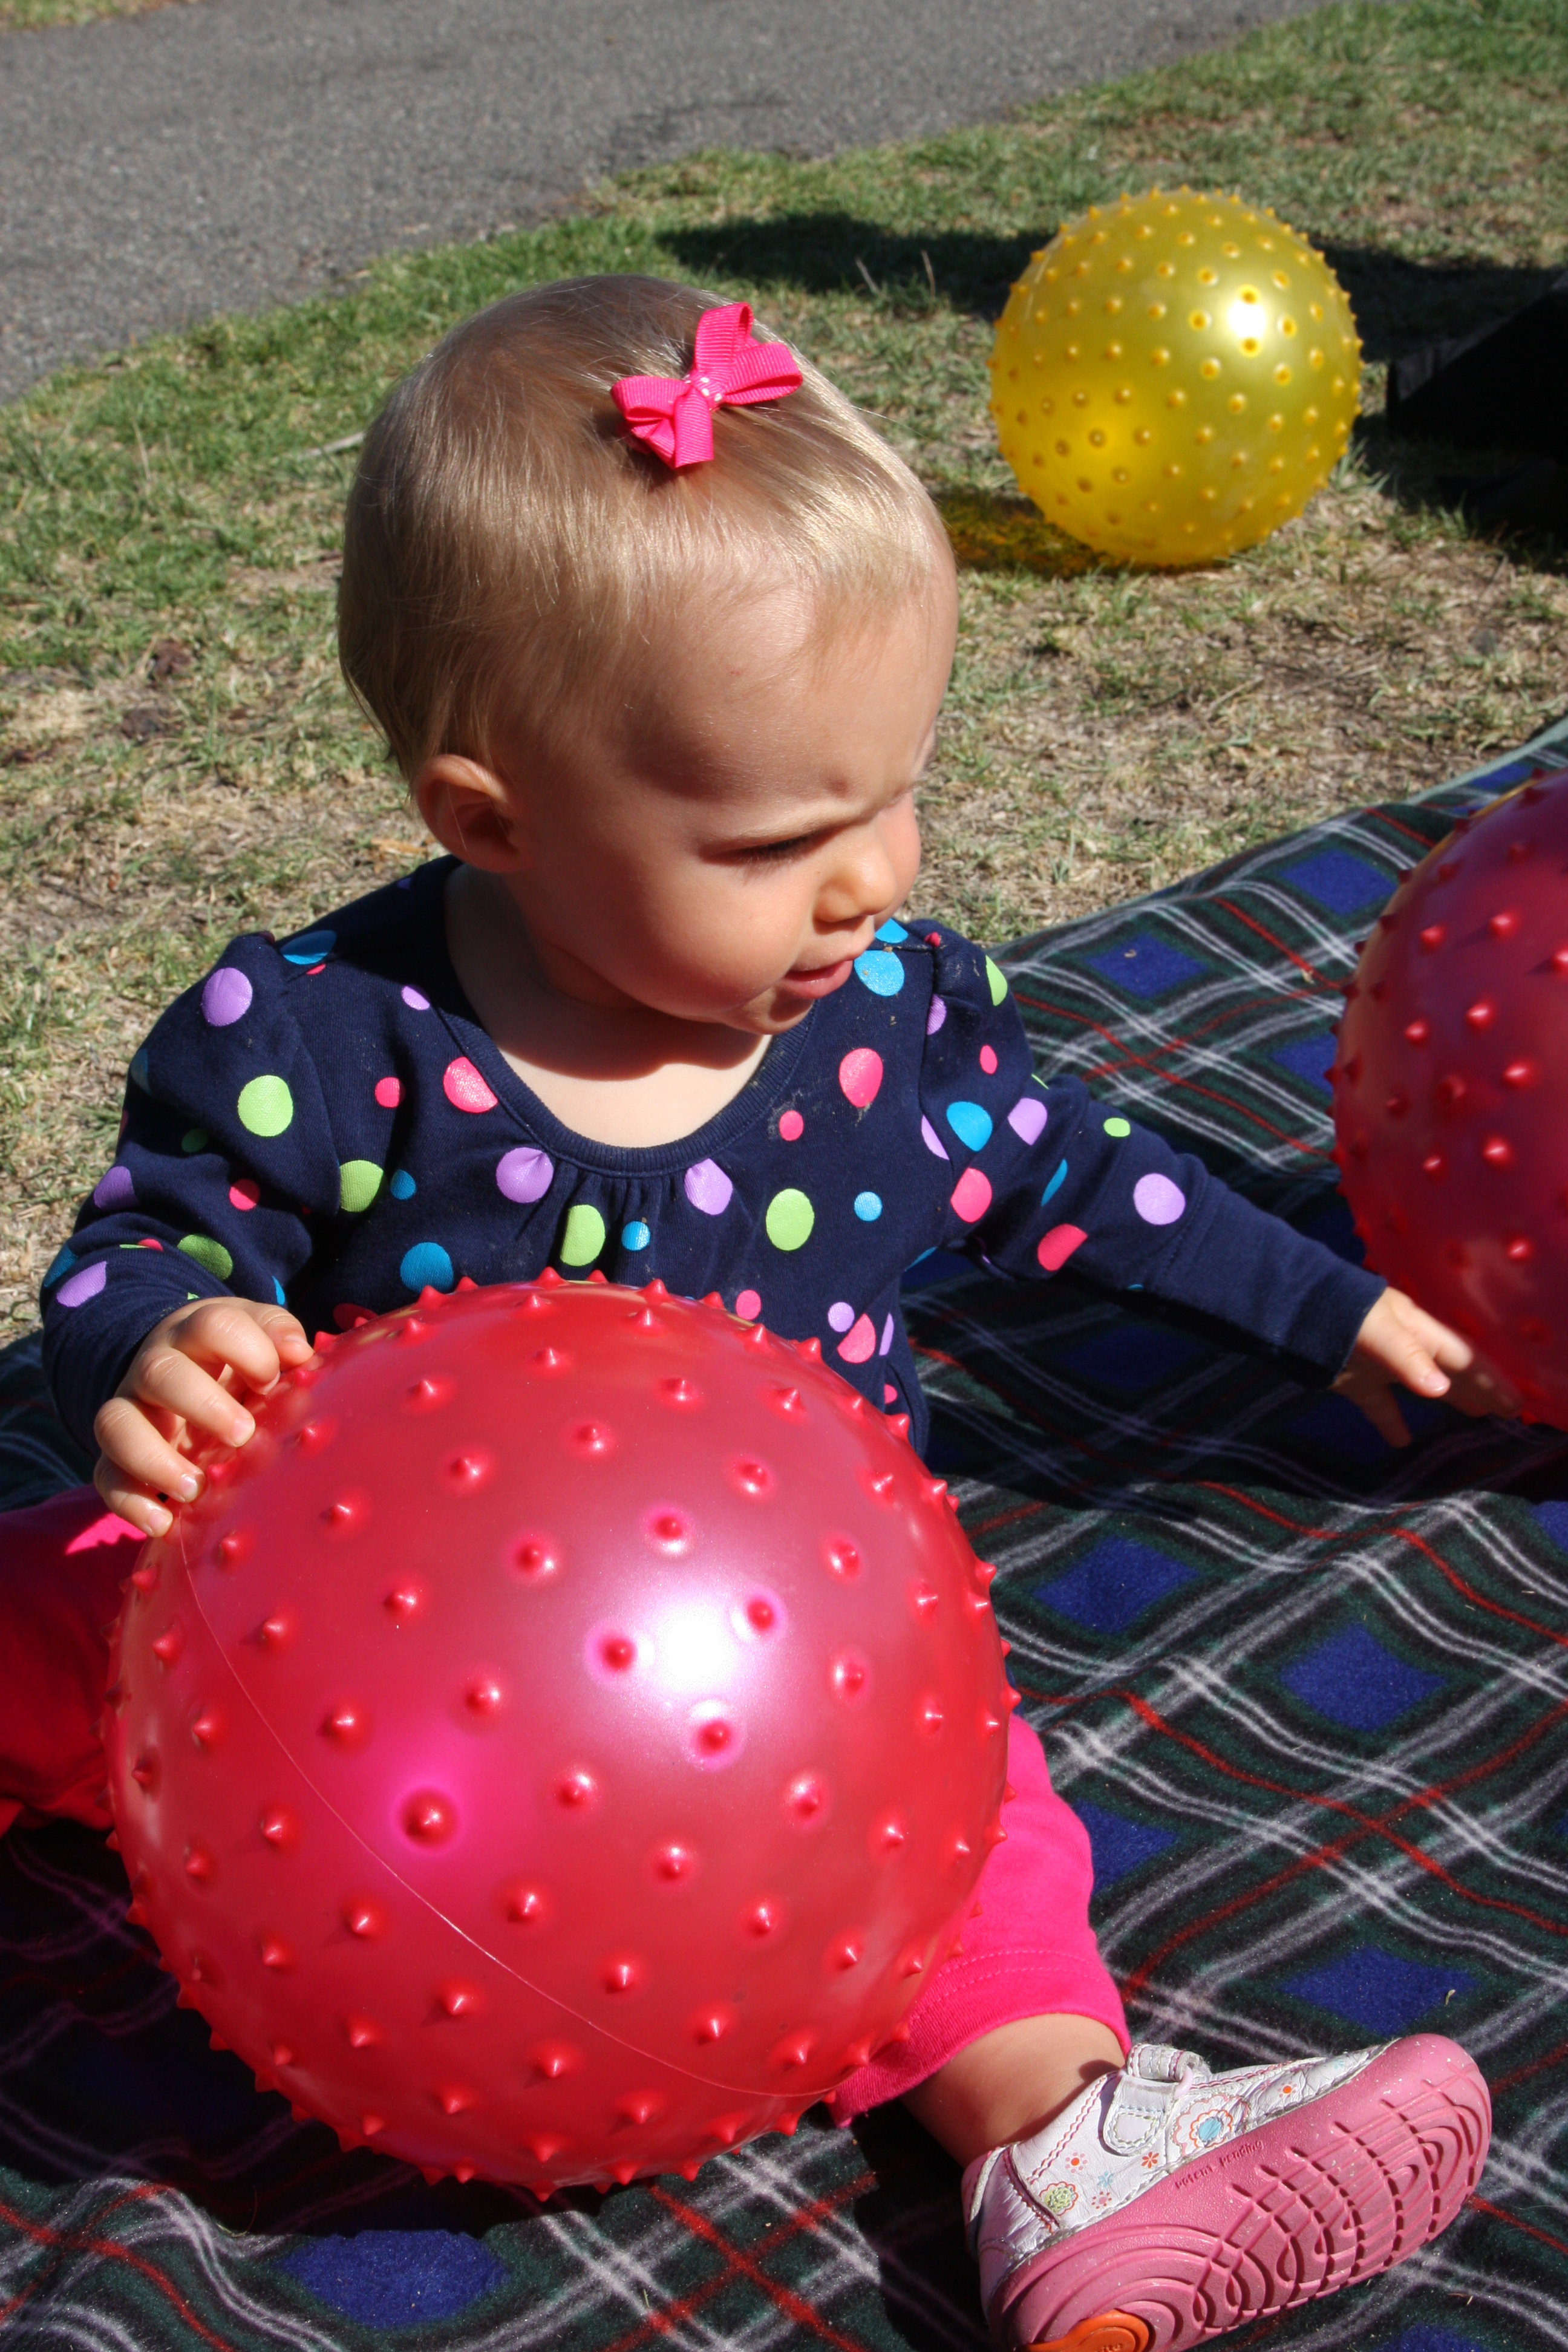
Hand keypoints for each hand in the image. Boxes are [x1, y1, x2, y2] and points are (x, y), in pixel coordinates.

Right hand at [93, 1296, 313, 1535]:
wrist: (184, 1375)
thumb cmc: (235, 1361)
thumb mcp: (259, 1337)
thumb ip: (278, 1335)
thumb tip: (297, 1352)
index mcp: (196, 1334)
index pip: (211, 1326)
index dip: (246, 1348)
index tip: (271, 1379)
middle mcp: (155, 1367)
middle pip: (160, 1373)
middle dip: (202, 1404)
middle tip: (243, 1434)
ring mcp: (131, 1410)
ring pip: (116, 1423)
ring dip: (154, 1457)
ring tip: (196, 1487)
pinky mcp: (115, 1454)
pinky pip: (105, 1475)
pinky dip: (129, 1501)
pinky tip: (163, 1522)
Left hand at [1333, 1286, 1520, 1445]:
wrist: (1289, 1308)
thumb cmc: (1339, 1312)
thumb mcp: (1377, 1328)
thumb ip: (1407, 1357)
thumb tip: (1441, 1390)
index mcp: (1417, 1328)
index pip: (1463, 1357)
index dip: (1490, 1380)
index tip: (1515, 1403)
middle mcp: (1404, 1345)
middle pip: (1450, 1371)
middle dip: (1479, 1390)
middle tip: (1508, 1412)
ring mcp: (1379, 1364)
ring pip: (1421, 1386)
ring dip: (1449, 1401)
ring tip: (1476, 1417)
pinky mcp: (1353, 1381)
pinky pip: (1378, 1405)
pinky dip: (1391, 1422)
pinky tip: (1402, 1441)